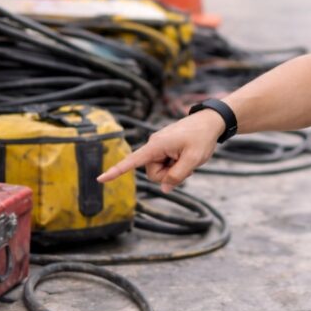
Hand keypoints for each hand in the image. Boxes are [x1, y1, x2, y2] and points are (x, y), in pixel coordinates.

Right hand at [97, 111, 224, 192]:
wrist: (211, 121)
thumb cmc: (202, 137)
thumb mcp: (193, 160)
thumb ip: (177, 176)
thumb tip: (164, 189)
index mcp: (156, 146)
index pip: (132, 161)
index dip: (116, 172)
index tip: (100, 179)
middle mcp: (154, 145)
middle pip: (154, 173)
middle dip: (169, 175)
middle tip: (187, 164)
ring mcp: (160, 147)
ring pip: (161, 170)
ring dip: (175, 169)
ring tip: (188, 157)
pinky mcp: (165, 148)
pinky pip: (167, 164)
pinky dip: (177, 164)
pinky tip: (187, 156)